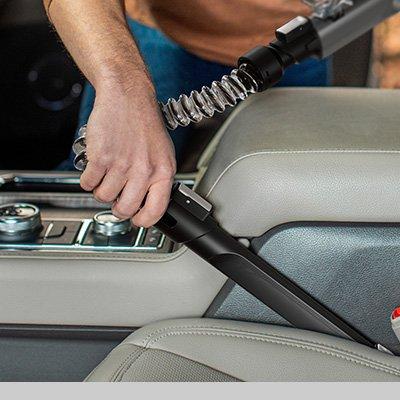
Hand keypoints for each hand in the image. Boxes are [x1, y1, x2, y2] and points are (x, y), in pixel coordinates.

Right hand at [80, 79, 175, 226]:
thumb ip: (157, 179)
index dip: (144, 221)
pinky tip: (95, 168)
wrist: (128, 96)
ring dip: (101, 190)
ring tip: (107, 175)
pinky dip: (88, 179)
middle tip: (116, 197)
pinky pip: (88, 183)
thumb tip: (148, 204)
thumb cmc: (145, 124)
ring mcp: (121, 164)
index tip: (137, 220)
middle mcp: (144, 170)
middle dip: (118, 208)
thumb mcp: (163, 153)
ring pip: (104, 197)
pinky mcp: (101, 156)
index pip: (156, 210)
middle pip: (126, 209)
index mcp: (163, 171)